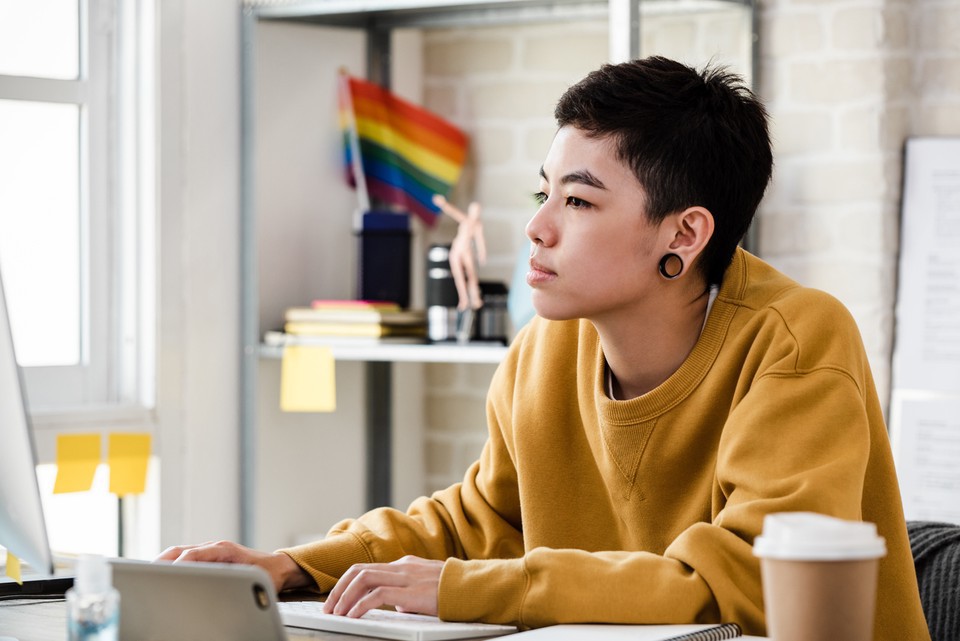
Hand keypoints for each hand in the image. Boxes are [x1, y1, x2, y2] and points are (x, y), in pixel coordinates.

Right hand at [155, 540, 311, 592]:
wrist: (278, 568)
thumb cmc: (268, 574)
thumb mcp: (253, 579)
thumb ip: (233, 582)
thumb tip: (217, 588)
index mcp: (224, 550)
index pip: (193, 553)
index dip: (178, 563)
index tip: (164, 574)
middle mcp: (214, 547)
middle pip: (180, 551)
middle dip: (161, 562)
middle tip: (146, 576)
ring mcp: (210, 551)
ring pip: (179, 553)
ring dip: (163, 563)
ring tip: (148, 577)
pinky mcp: (208, 558)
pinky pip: (184, 558)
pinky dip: (171, 565)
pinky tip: (162, 577)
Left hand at [322, 555, 443, 618]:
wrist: (474, 588)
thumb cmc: (453, 591)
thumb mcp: (425, 590)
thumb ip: (407, 594)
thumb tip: (395, 606)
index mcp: (404, 565)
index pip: (367, 569)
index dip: (347, 584)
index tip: (337, 600)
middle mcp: (401, 567)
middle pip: (358, 570)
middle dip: (338, 589)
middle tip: (329, 608)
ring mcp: (405, 576)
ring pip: (363, 579)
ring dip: (344, 597)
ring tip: (336, 614)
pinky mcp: (410, 591)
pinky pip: (376, 595)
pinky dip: (360, 605)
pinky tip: (353, 617)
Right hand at [433, 194, 484, 310]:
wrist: (463, 225)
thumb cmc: (470, 221)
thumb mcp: (472, 219)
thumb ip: (474, 215)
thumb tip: (476, 205)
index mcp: (460, 254)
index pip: (467, 271)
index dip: (471, 283)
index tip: (473, 294)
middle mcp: (458, 261)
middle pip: (464, 280)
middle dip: (468, 294)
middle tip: (473, 307)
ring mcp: (459, 265)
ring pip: (465, 281)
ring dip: (469, 294)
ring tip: (475, 306)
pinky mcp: (462, 266)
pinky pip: (466, 278)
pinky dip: (470, 288)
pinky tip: (474, 297)